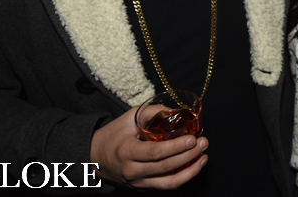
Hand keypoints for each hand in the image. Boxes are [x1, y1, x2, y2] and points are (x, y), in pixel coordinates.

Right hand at [90, 106, 208, 189]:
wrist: (94, 157)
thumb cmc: (114, 135)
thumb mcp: (129, 117)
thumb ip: (153, 112)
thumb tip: (177, 110)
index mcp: (127, 151)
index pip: (155, 152)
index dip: (176, 147)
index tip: (193, 138)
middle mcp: (132, 170)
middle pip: (166, 167)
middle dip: (189, 156)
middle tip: (203, 143)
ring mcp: (137, 182)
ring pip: (168, 182)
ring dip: (190, 171)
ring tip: (203, 158)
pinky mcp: (142, 188)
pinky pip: (165, 186)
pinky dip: (182, 178)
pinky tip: (193, 166)